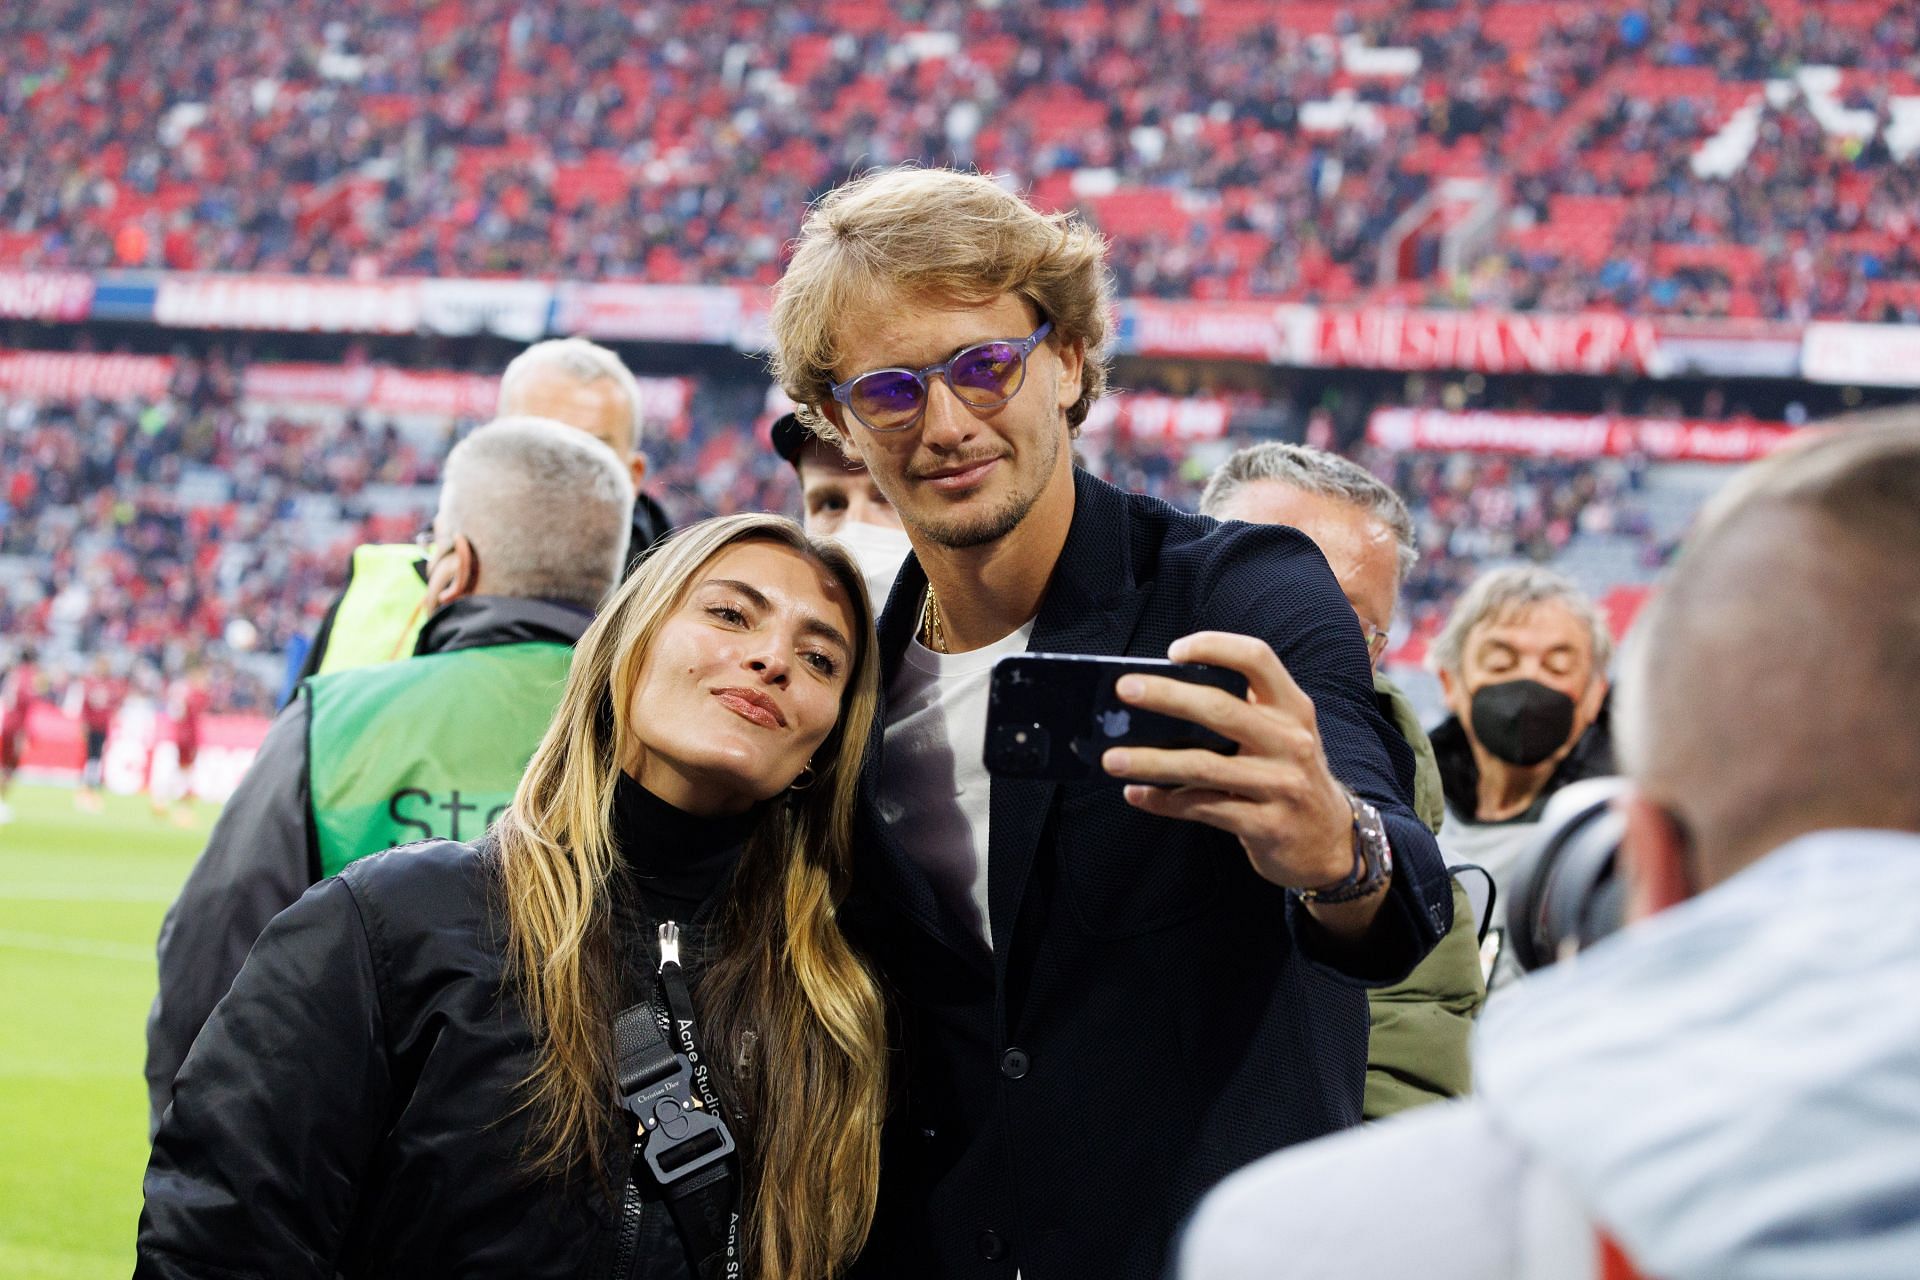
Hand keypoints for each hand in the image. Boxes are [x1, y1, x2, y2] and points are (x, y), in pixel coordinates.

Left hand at [1101, 631, 1354, 891]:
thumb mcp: (1283, 736)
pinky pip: (1202, 808)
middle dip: (1166, 696)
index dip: (1214, 646)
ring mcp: (1280, 785)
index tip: (1173, 651)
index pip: (1257, 658)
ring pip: (1202, 766)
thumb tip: (1160, 698)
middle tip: (1124, 690)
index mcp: (1293, 708)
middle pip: (1220, 708)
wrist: (1332, 843)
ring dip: (1150, 761)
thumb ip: (1241, 713)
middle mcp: (1290, 741)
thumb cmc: (1290, 776)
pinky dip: (1164, 801)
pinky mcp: (1265, 825)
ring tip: (1112, 758)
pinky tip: (1137, 794)